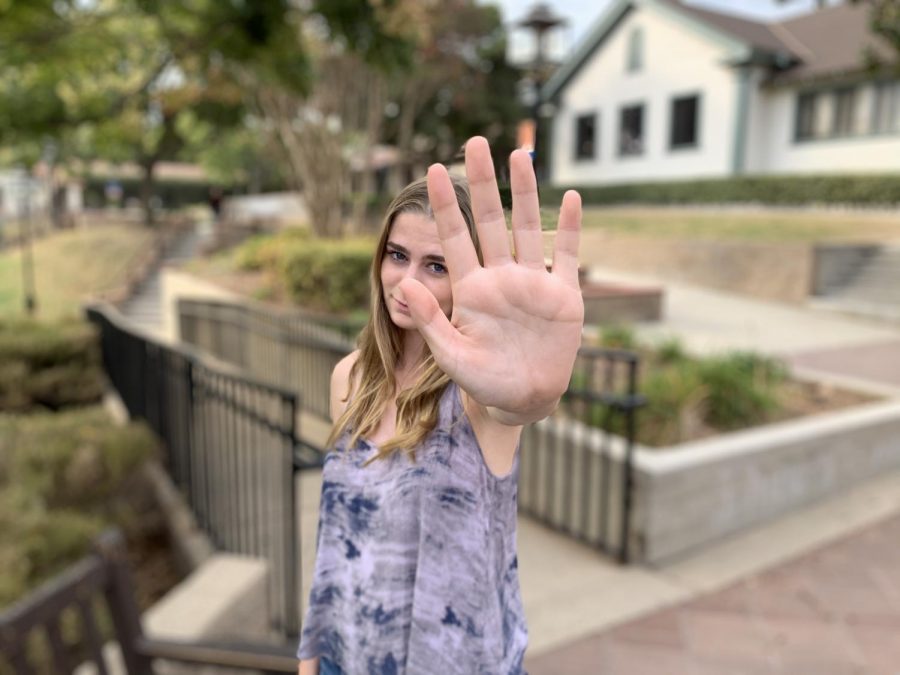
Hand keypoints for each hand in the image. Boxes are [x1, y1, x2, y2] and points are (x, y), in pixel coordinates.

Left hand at [399, 136, 582, 421]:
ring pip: (527, 228)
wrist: (523, 400)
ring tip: (519, 157)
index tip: (432, 169)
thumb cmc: (482, 381)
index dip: (445, 205)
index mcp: (471, 289)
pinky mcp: (563, 295)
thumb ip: (430, 319)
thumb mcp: (451, 355)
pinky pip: (567, 255)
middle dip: (483, 182)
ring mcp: (533, 283)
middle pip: (491, 220)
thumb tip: (401, 281)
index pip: (455, 237)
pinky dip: (571, 228)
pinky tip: (570, 198)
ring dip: (524, 193)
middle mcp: (501, 277)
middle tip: (475, 142)